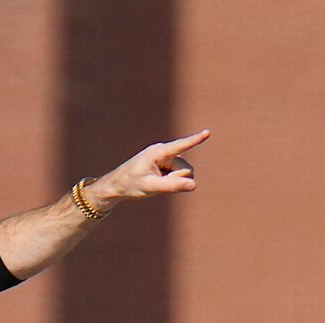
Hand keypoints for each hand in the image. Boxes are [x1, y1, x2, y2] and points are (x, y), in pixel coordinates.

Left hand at [92, 130, 208, 201]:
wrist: (117, 185)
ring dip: (173, 181)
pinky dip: (170, 181)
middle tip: (156, 183)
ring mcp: (167, 158)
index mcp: (158, 153)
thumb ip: (172, 186)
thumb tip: (194, 185)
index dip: (195, 140)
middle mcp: (164, 152)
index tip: (207, 132)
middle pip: (186, 169)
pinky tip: (156, 181)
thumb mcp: (151, 187)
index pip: (180, 146)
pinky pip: (178, 175)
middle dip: (177, 179)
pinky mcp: (167, 164)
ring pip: (184, 173)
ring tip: (154, 182)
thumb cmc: (130, 184)